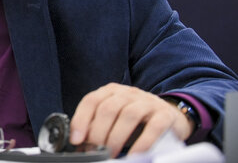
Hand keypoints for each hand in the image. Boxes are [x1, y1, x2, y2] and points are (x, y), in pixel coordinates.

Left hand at [69, 83, 192, 156]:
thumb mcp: (114, 119)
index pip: (91, 101)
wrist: (170, 116)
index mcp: (111, 91)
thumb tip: (80, 144)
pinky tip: (135, 155)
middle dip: (98, 133)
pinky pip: (153, 127)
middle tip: (95, 151)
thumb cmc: (136, 121)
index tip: (76, 140)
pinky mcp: (165, 115)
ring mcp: (147, 102)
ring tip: (112, 154)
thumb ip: (97, 127)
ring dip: (116, 138)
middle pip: (108, 108)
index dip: (81, 120)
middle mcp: (128, 93)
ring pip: (128, 115)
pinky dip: (142, 143)